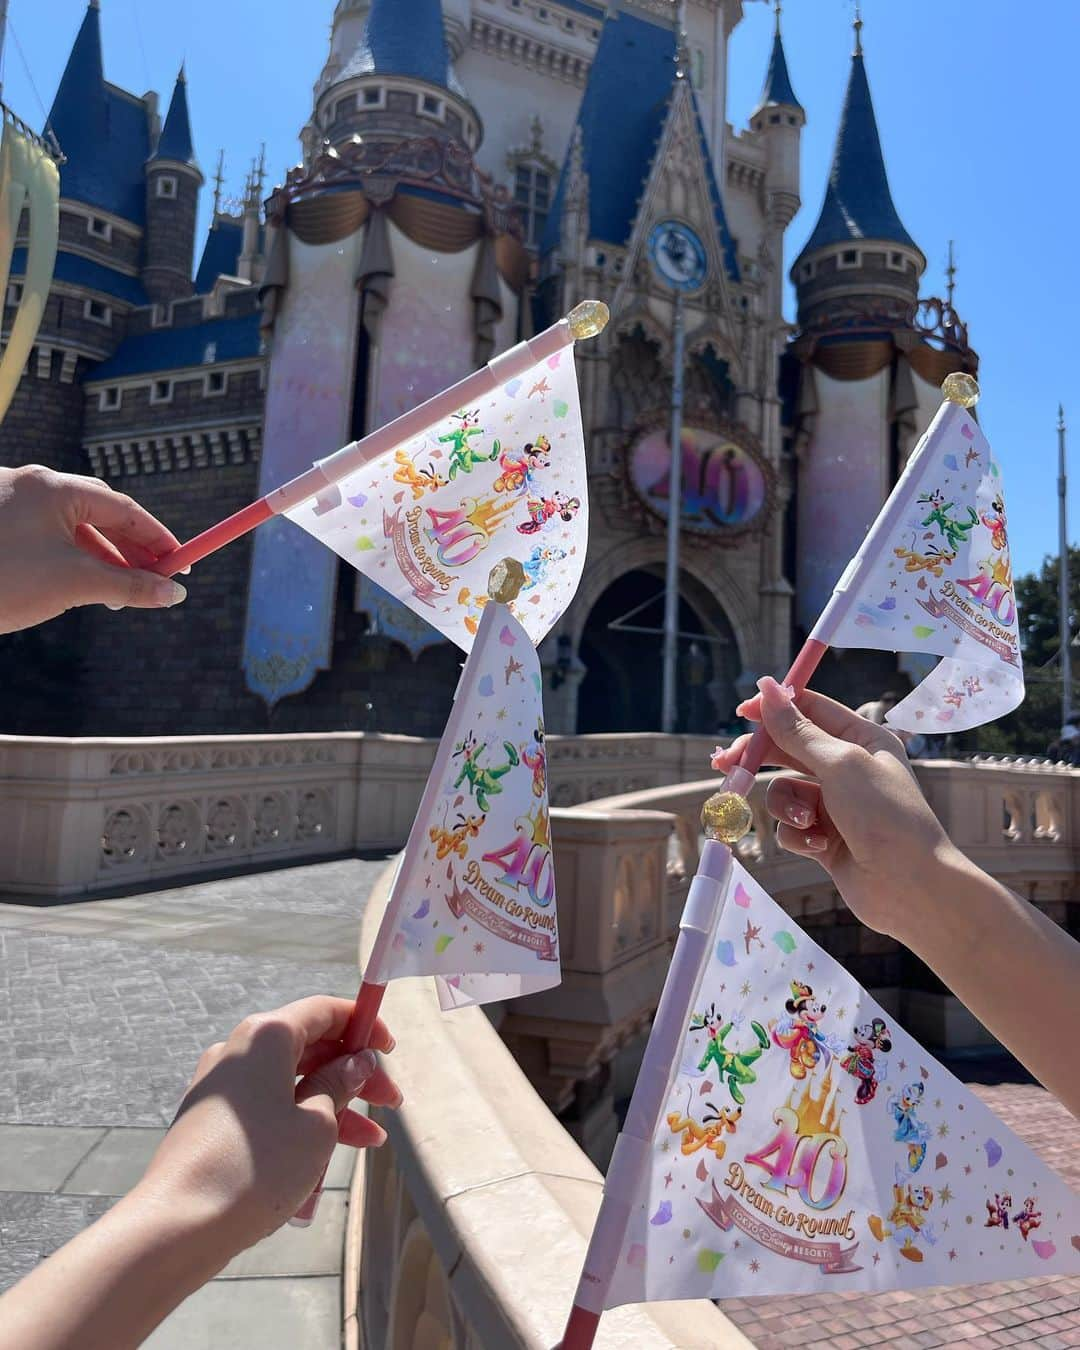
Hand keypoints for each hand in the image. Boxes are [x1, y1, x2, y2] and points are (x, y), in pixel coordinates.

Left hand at [0, 464, 186, 632]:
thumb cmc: (1, 582)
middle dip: (132, 550)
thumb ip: (129, 585)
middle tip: (154, 582)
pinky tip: (78, 587)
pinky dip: (71, 559)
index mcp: (54, 487)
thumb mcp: (74, 584)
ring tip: (117, 595)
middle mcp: (31, 485)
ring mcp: (10, 502)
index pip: (125, 508)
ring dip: (101, 558)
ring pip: (72, 526)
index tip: (181, 567)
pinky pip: (46, 536)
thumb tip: (173, 594)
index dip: (158, 539)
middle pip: (101, 512)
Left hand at [136, 997, 400, 1260]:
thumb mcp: (317, 1125)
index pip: (325, 1010)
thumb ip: (339, 1086)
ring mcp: (221, 1086)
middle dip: (354, 1075)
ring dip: (333, 1108)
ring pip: (290, 1084)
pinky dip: (299, 1126)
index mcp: (266, 1035)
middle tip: (390, 1103)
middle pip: (309, 1047)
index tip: (390, 1051)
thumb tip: (355, 1062)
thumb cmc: (257, 1168)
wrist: (178, 1225)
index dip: (363, 1025)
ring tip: (370, 1142)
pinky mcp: (210, 1121)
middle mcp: (239, 1050)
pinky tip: (321, 1165)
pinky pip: (267, 1110)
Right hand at [711, 677, 954, 940]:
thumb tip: (767, 688)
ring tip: (807, 823)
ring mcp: (834, 804)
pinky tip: (820, 847)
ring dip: (788, 807)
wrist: (909, 886)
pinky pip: (791, 826)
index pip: (810, 710)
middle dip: (760, 758)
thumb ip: (797, 731)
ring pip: (784, 792)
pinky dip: (799, 835)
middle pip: (788, 749)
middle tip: (727, 764)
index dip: (775, 708)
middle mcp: (847, 768)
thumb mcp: (839, 764)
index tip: (742, 714)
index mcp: (861, 739)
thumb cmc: (884, 815)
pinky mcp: (823, 838)